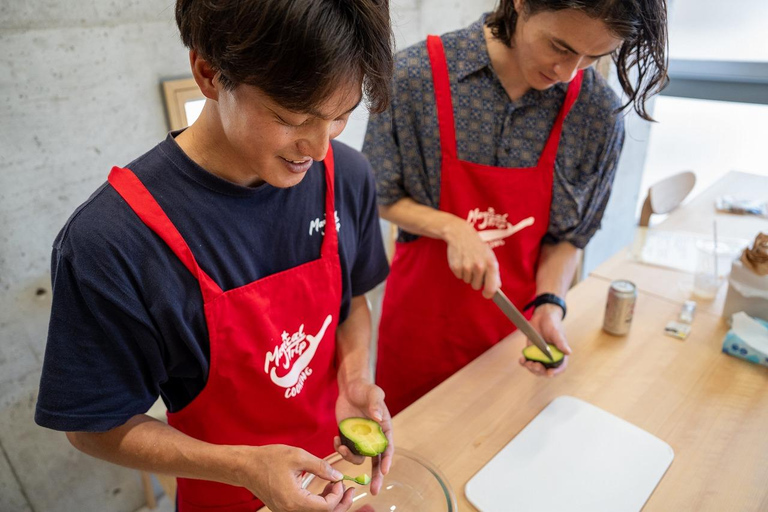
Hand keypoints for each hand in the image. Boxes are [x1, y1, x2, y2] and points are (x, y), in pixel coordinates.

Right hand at [237, 444, 354, 511]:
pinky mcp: (285, 508)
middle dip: (339, 504)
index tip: (341, 480)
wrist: (245, 466)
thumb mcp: (298, 457)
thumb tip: (338, 476)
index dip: (338, 495)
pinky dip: (319, 502)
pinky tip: (324, 489)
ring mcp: (287, 511)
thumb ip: (321, 467)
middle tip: (350, 490)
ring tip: (337, 487)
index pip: (326, 508)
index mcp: (294, 501)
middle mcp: (290, 511)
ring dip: (330, 503)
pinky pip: (307, 510)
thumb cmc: (268, 459)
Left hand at [334, 379, 393, 494]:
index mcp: (384, 430)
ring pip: (358, 458)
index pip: (388, 449)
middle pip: (377, 461)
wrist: (350, 387)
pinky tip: (335, 439)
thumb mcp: (373, 393)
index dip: (387, 461)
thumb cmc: (365, 389)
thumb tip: (377, 418)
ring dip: (349, 457)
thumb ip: (376, 404)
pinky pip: (345, 450)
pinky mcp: (348, 438)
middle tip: (374, 490)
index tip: (385, 471)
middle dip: (376, 476)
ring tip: (340, 446)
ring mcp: (360, 439)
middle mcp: (373, 438)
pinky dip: (339, 449)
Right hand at [444, 217, 500, 297]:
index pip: (491, 288)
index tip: (486, 294)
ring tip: (468, 262)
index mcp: (490, 264)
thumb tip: (497, 287)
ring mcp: (467, 267)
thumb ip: (494, 273)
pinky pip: (459, 276)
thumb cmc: (477, 246)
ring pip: (467, 281)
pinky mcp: (456, 267)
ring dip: (468, 274)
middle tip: (475, 268)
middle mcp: (479, 266)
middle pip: (476, 286)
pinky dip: (460, 271)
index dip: (488, 293)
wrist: (461, 234)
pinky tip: (461, 261)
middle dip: (476, 280)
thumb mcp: (490, 256)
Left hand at [518, 304, 571, 376]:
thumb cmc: (552, 323)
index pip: (560, 367)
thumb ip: (561, 342)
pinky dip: (524, 363)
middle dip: (539, 370)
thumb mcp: (556, 332)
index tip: (549, 373)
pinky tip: (521, 360)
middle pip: (546, 370)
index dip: (555, 372)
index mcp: (560, 354)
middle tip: (534, 365)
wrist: (541, 316)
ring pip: (536, 368)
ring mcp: (540, 356)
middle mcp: (551, 357)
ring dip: (531, 368)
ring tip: (526, 362)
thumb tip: (568, 352)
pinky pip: (528, 361)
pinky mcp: (532, 352)